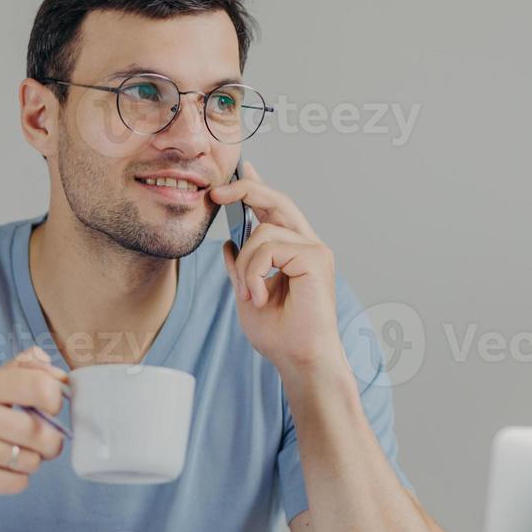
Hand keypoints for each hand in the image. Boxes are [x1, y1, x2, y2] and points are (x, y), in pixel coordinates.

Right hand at [0, 347, 67, 516]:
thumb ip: (13, 373)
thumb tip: (50, 362)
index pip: (40, 385)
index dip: (56, 400)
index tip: (50, 410)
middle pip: (42, 429)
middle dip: (50, 442)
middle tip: (39, 444)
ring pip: (32, 459)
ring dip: (29, 463)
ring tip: (6, 458)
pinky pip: (18, 482)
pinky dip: (14, 481)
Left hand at [211, 160, 341, 372]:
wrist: (300, 359)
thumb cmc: (280, 334)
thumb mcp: (247, 294)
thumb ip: (240, 267)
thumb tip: (227, 242)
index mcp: (294, 250)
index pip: (274, 207)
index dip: (256, 186)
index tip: (238, 171)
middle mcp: (307, 244)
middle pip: (275, 199)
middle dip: (245, 189)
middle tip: (216, 194)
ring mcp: (314, 249)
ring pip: (262, 232)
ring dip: (245, 265)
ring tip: (249, 294)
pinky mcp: (315, 257)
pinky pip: (269, 247)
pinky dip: (254, 272)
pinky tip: (259, 296)